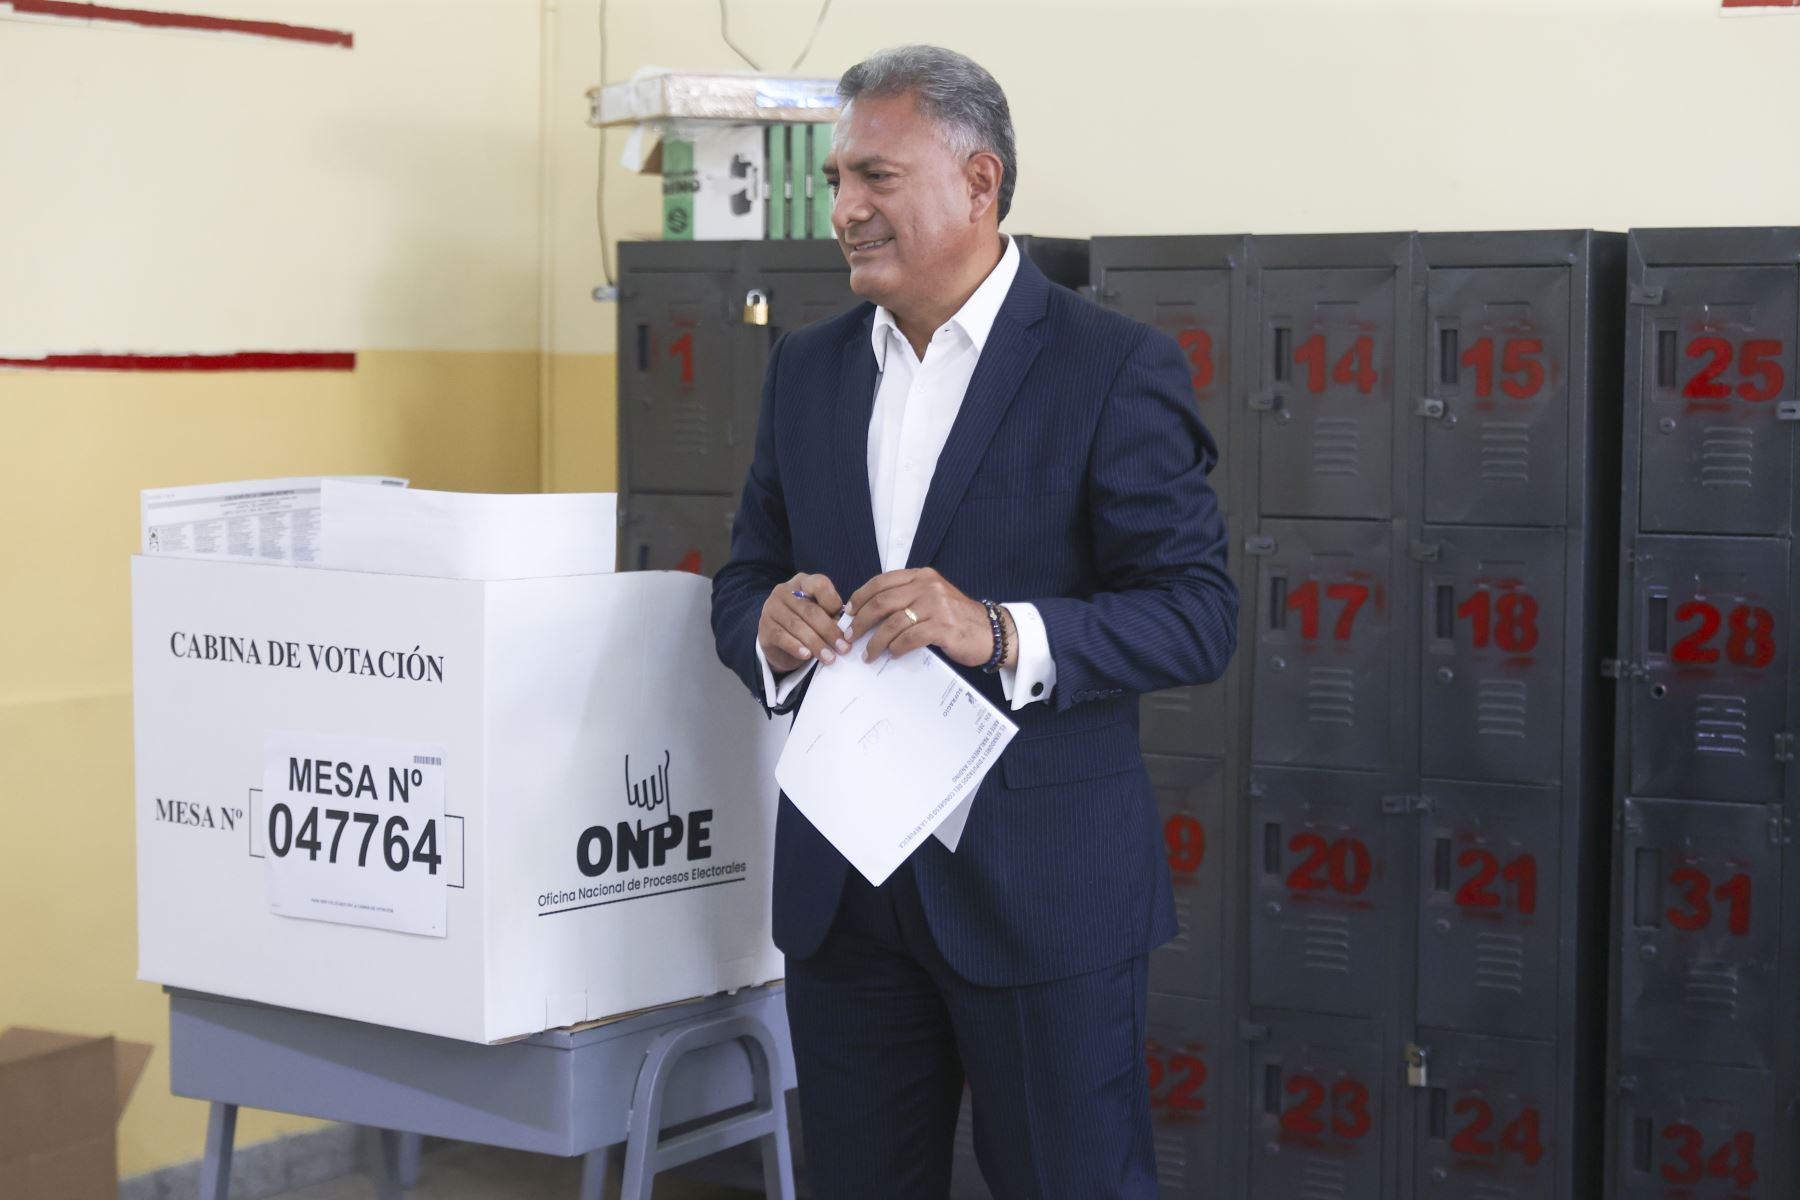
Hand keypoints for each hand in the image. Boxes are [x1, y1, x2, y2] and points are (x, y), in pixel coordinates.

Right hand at [759, 573, 848, 674]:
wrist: (779, 640)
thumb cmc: (807, 623)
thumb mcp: (821, 614)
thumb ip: (831, 615)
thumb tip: (845, 628)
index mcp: (803, 582)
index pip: (819, 584)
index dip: (833, 602)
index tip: (845, 623)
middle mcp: (784, 591)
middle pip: (810, 610)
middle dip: (829, 631)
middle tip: (843, 648)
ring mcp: (772, 608)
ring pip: (797, 626)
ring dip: (816, 644)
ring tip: (830, 657)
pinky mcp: (765, 628)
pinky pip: (782, 637)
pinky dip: (796, 647)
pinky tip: (807, 656)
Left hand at [846, 567, 1007, 667]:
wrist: (991, 631)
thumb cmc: (957, 618)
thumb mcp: (933, 598)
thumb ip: (907, 598)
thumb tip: (870, 613)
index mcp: (922, 576)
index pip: (881, 582)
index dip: (860, 597)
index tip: (848, 612)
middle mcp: (928, 587)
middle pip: (882, 602)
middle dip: (861, 621)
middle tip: (851, 636)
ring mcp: (936, 606)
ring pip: (892, 623)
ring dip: (875, 641)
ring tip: (868, 654)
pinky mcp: (943, 627)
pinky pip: (909, 638)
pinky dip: (896, 648)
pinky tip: (893, 655)